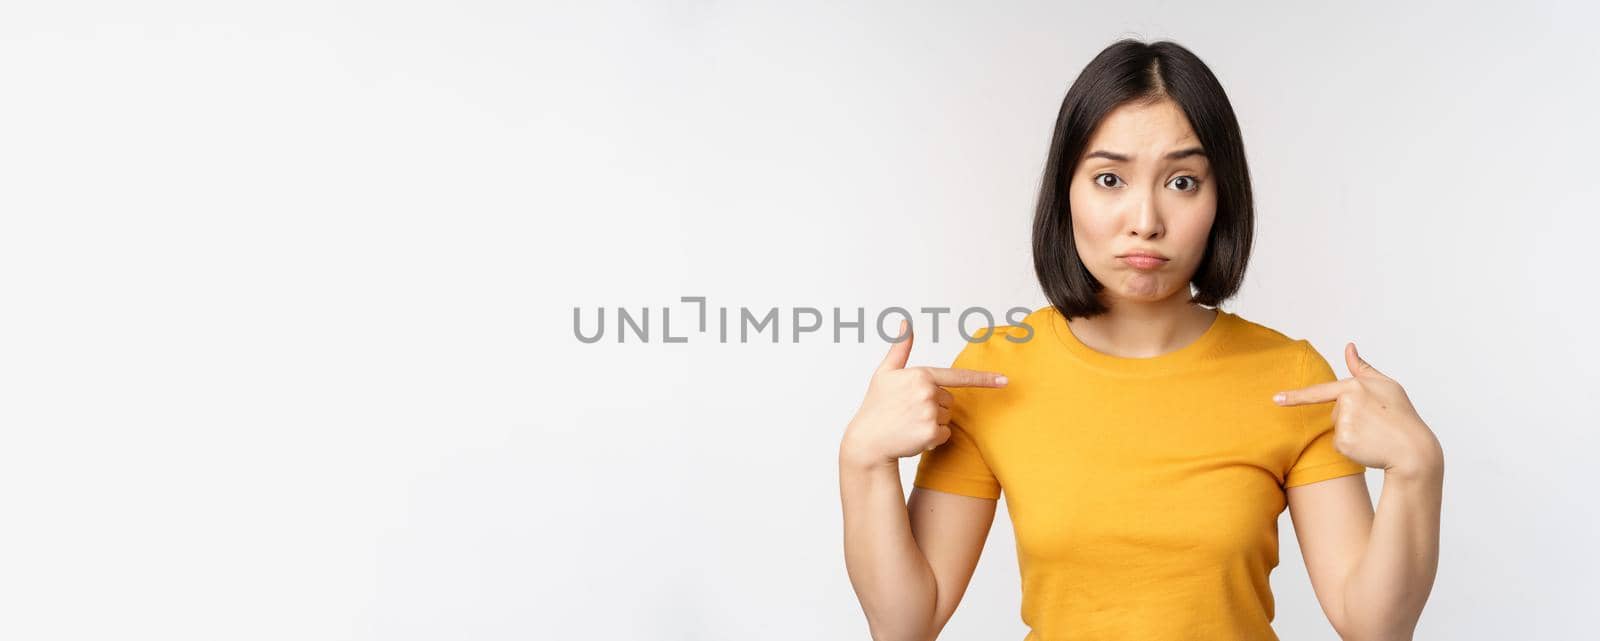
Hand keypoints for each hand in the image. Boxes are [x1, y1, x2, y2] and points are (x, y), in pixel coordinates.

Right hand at [839, 319, 1007, 468]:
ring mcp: (930, 413)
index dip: (984, 379)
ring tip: (909, 423)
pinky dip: (933, 438)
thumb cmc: (876, 406)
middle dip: (934, 406)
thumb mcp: (885, 373)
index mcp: (920, 375)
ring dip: (933, 422)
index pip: (958, 377)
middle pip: (949, 400)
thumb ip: (900, 348)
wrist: (867, 441)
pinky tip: (913, 436)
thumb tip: (905, 323)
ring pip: (947, 417)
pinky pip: (944, 434)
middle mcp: (927, 392)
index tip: (1004, 380)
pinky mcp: (931, 433)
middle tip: (909, 411)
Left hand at [1273, 342, 1442, 478]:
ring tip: (1376, 434)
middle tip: (1378, 423)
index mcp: (1355, 386)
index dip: (1295, 396)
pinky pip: (1339, 445)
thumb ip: (1362, 368)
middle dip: (1352, 417)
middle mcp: (1346, 404)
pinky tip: (1370, 446)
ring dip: (1352, 432)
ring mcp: (1344, 424)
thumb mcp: (1386, 386)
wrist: (1414, 450)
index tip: (1275, 399)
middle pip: (1335, 411)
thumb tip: (1348, 347)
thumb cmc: (1401, 415)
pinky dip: (1352, 448)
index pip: (1320, 391)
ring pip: (1338, 428)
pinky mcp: (1343, 443)